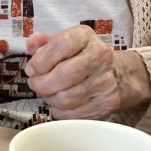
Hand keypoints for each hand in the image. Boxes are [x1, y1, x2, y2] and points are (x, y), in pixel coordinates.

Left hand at [24, 26, 150, 119]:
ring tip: (47, 93)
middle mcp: (100, 56)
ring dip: (49, 98)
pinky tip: (58, 104)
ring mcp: (106, 81)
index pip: (60, 46)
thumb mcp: (65, 42)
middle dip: (41, 83)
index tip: (31, 69)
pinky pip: (75, 114)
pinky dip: (60, 111)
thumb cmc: (83, 57)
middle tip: (35, 84)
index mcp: (86, 36)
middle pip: (64, 74)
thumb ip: (44, 43)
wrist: (120, 74)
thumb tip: (31, 44)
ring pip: (67, 98)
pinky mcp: (107, 103)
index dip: (40, 61)